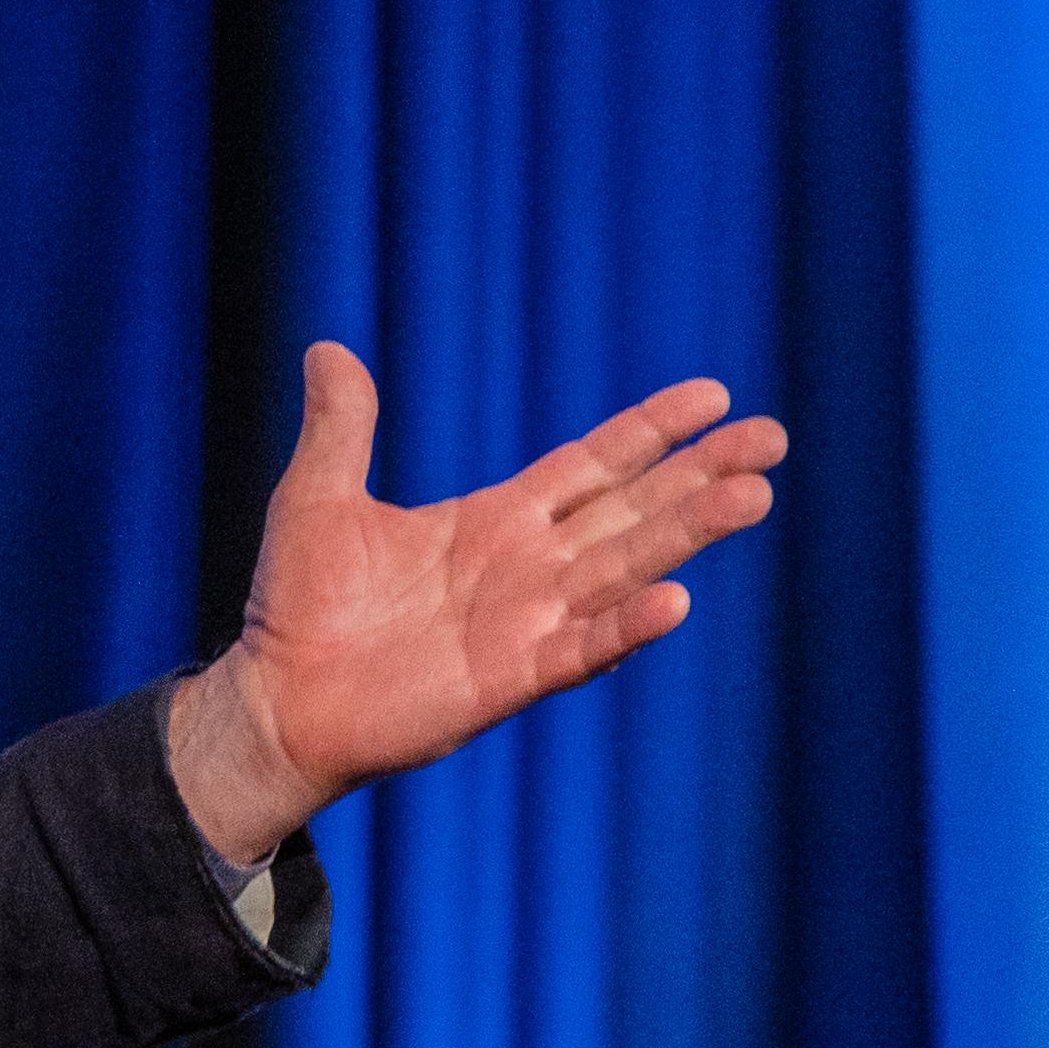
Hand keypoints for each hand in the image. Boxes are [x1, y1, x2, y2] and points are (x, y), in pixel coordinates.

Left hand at [166, 340, 786, 862]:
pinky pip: (580, 648)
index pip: (593, 464)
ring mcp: (525, 623)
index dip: (651, 431)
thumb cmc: (299, 605)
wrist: (275, 699)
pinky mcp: (507, 678)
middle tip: (772, 438)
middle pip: (632, 510)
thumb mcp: (319, 497)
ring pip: (624, 568)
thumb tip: (327, 348)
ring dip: (687, 535)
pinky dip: (624, 627)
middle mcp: (527, 567)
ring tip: (753, 496)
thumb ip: (342, 428)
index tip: (714, 394)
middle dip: (700, 475)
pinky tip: (675, 600)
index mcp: (495, 520)